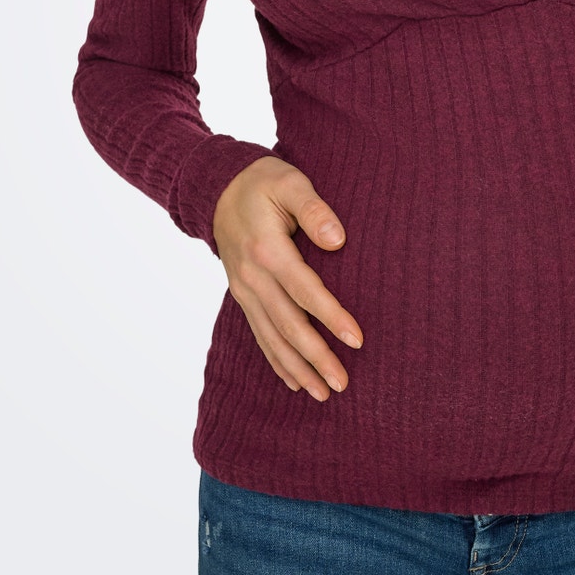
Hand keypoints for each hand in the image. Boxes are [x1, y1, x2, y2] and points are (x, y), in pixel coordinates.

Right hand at [212, 156, 362, 402]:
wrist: (217, 187)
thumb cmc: (262, 182)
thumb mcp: (290, 182)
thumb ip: (314, 209)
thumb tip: (337, 240)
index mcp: (268, 250)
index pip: (305, 291)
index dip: (331, 317)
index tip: (356, 340)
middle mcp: (252, 277)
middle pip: (288, 325)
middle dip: (316, 356)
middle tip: (342, 383)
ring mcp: (244, 290)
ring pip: (272, 337)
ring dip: (297, 367)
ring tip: (323, 393)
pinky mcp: (242, 295)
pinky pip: (259, 333)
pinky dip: (276, 360)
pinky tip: (294, 380)